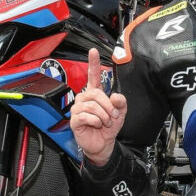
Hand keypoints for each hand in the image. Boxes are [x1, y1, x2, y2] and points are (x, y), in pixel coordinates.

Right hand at [69, 48, 126, 166]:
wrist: (103, 144)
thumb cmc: (108, 127)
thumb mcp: (120, 113)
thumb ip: (121, 102)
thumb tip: (115, 96)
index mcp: (94, 94)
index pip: (93, 76)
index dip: (93, 63)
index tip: (93, 51)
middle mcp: (84, 99)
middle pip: (96, 93)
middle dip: (108, 106)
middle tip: (113, 115)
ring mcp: (78, 109)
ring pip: (92, 105)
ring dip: (103, 115)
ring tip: (105, 122)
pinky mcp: (74, 120)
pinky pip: (86, 116)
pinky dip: (96, 121)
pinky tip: (96, 125)